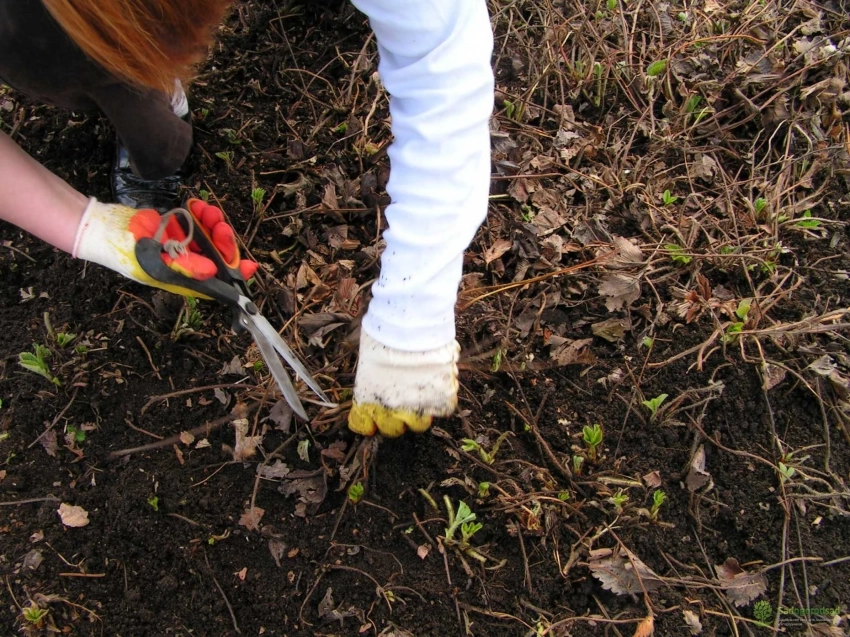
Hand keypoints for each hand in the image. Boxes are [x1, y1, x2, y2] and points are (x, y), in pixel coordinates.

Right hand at [72, 197, 256, 294]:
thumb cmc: (124, 251)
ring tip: (208, 210)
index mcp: (181, 280)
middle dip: (222, 240)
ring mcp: (179, 246)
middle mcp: (184, 265)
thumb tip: (213, 272)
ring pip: (208, 237)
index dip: (234, 275)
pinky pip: (195, 222)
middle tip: (221, 225)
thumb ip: (184, 266)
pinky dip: (200, 214)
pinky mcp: (174, 229)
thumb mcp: (153, 262)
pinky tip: (198, 205)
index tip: (250, 266)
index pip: (215, 281)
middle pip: (215, 256)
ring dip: (213, 223)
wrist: (100, 227)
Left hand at [347, 331, 458, 436]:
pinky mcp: (441, 399)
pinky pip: (445, 408)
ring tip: (424, 392)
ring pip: (419, 424)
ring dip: (421, 411)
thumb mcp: (368, 355)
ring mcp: (417, 406)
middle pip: (393, 430)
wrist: (409, 327)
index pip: (362, 424)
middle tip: (402, 401)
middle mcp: (390, 408)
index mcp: (366, 398)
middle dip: (396, 418)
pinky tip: (441, 383)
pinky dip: (444, 398)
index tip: (372, 416)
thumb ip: (374, 374)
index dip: (369, 420)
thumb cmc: (384, 331)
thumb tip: (383, 373)